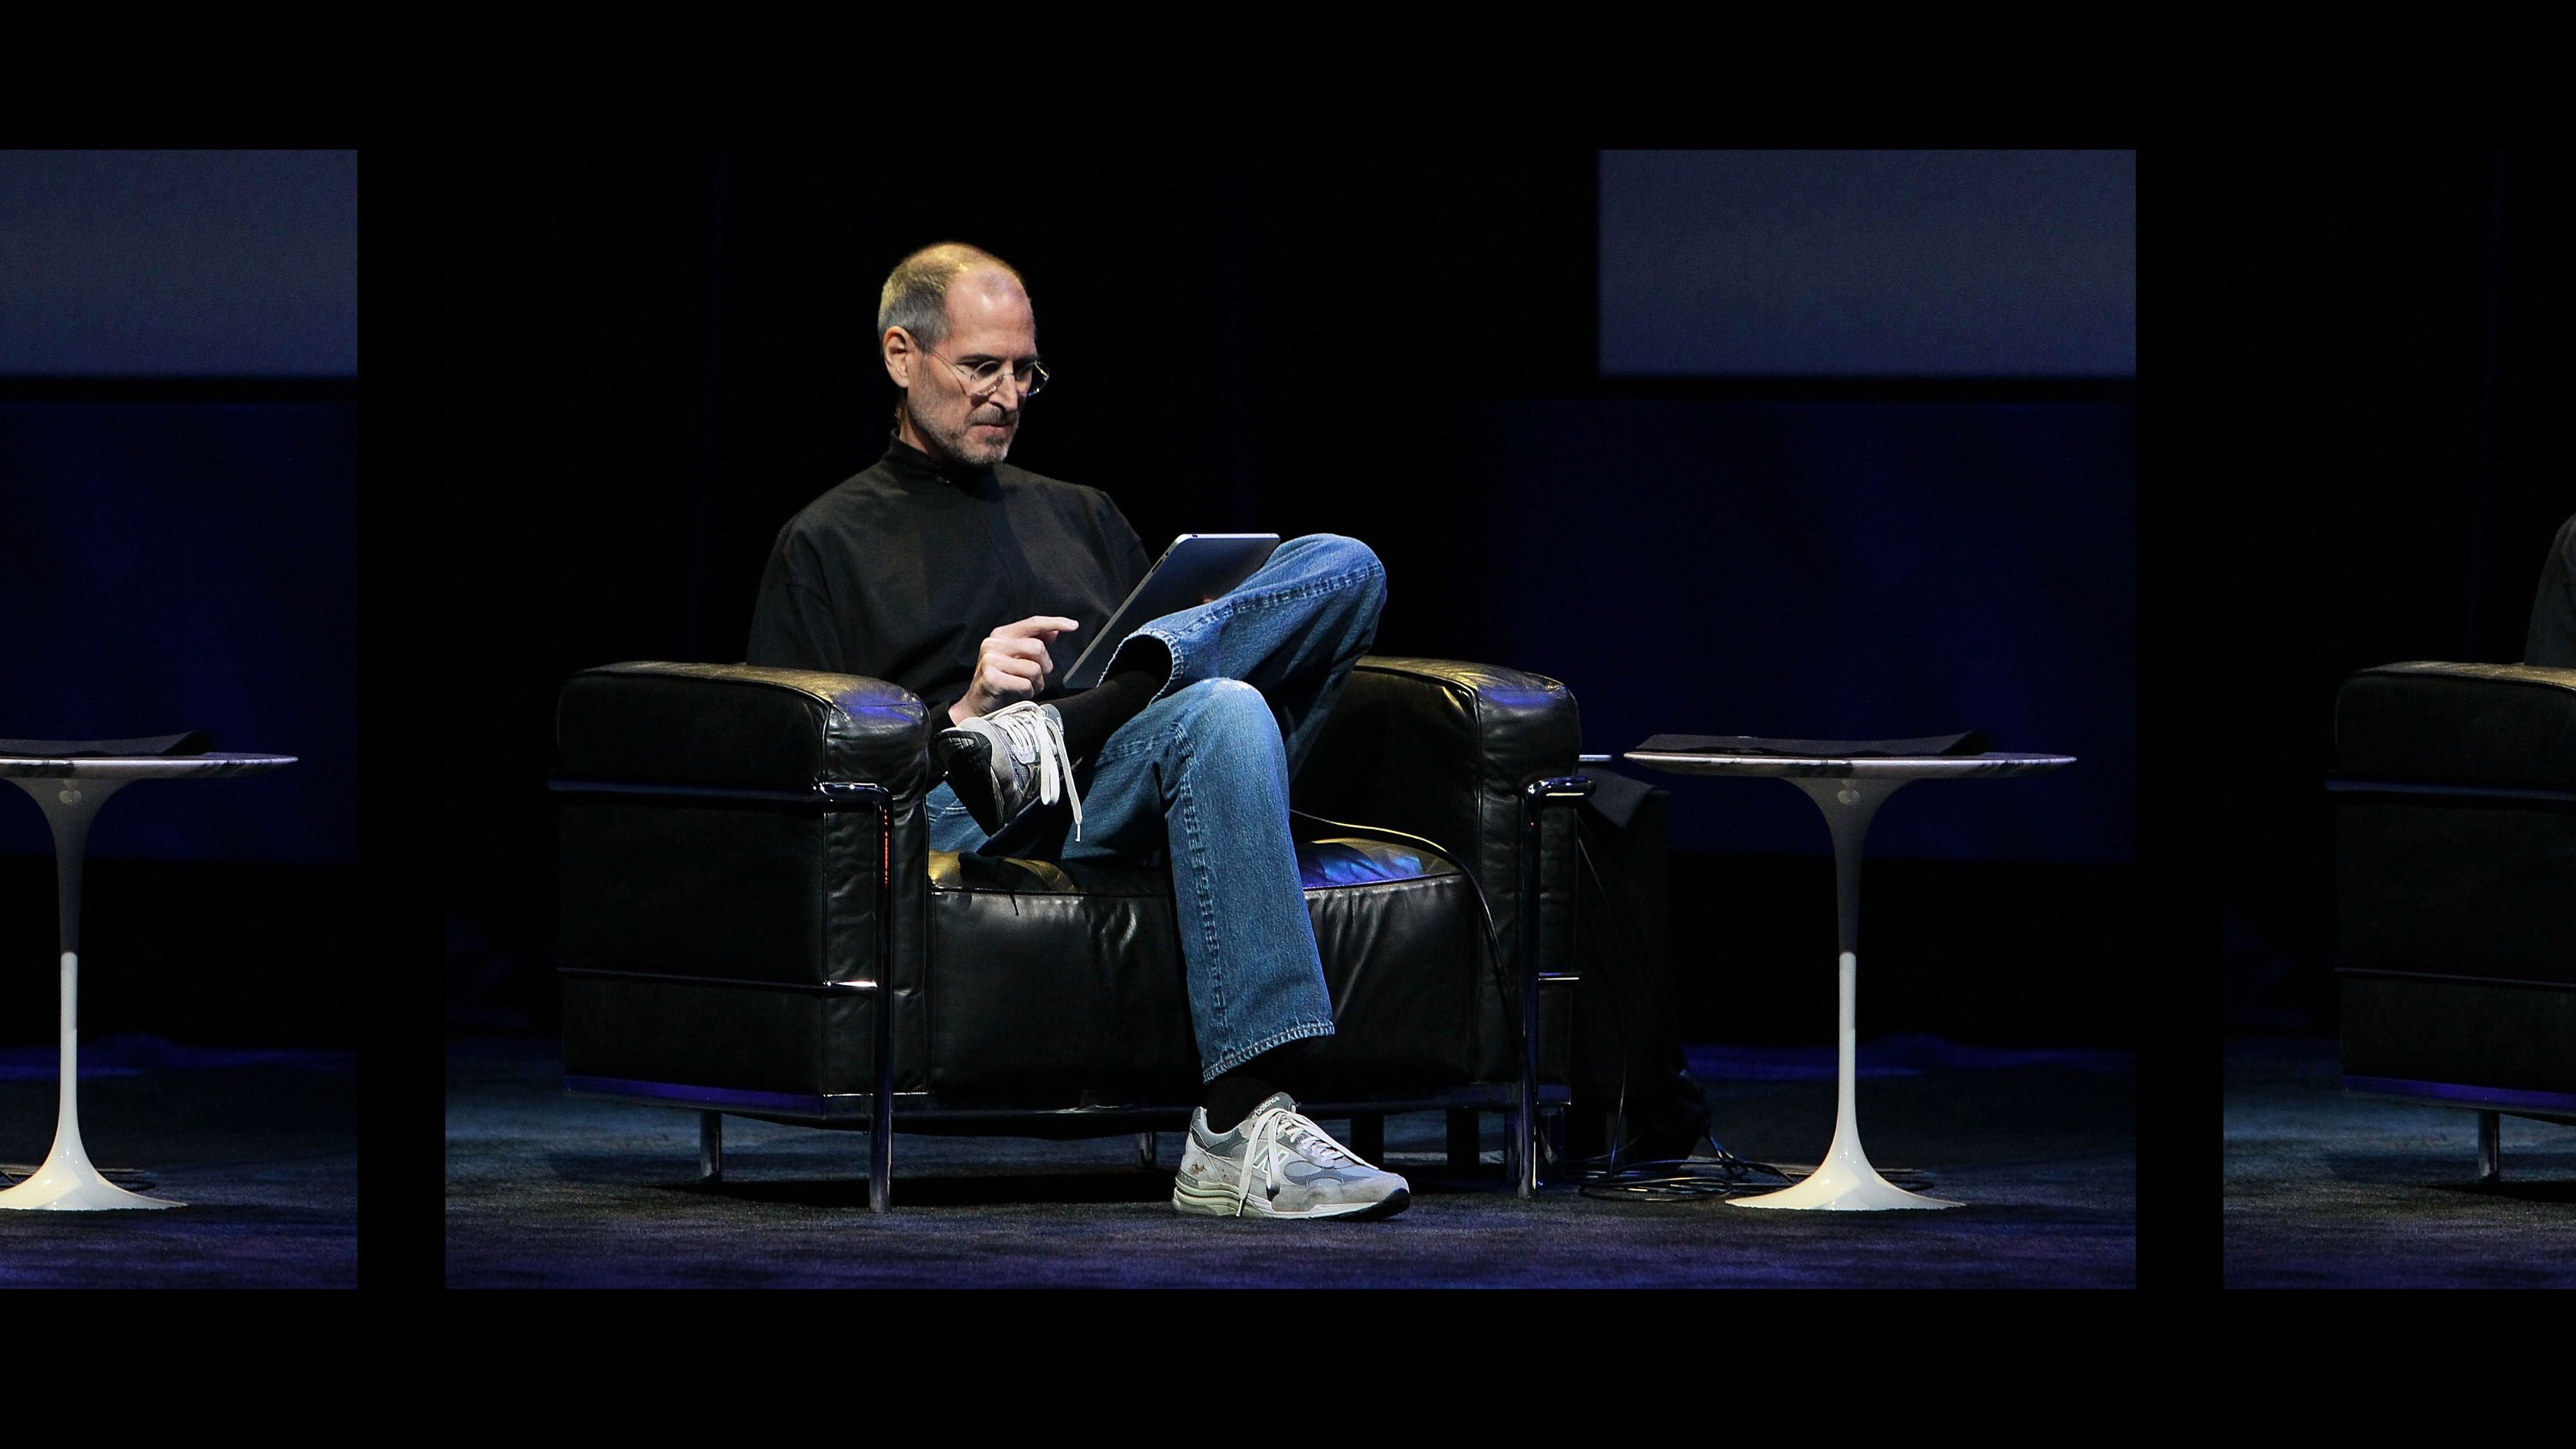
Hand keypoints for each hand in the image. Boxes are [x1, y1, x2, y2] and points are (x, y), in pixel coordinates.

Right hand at [951, 615, 1078, 723]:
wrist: (978, 705)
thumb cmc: (1002, 681)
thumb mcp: (1018, 659)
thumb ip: (1034, 642)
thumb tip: (1054, 631)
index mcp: (1001, 634)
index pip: (1033, 623)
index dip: (1055, 622)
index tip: (1073, 626)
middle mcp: (993, 643)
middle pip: (1038, 648)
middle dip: (1044, 667)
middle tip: (1036, 678)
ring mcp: (990, 660)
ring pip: (1034, 668)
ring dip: (1036, 683)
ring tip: (1025, 687)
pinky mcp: (991, 677)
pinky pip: (1025, 684)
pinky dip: (1027, 692)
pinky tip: (1017, 693)